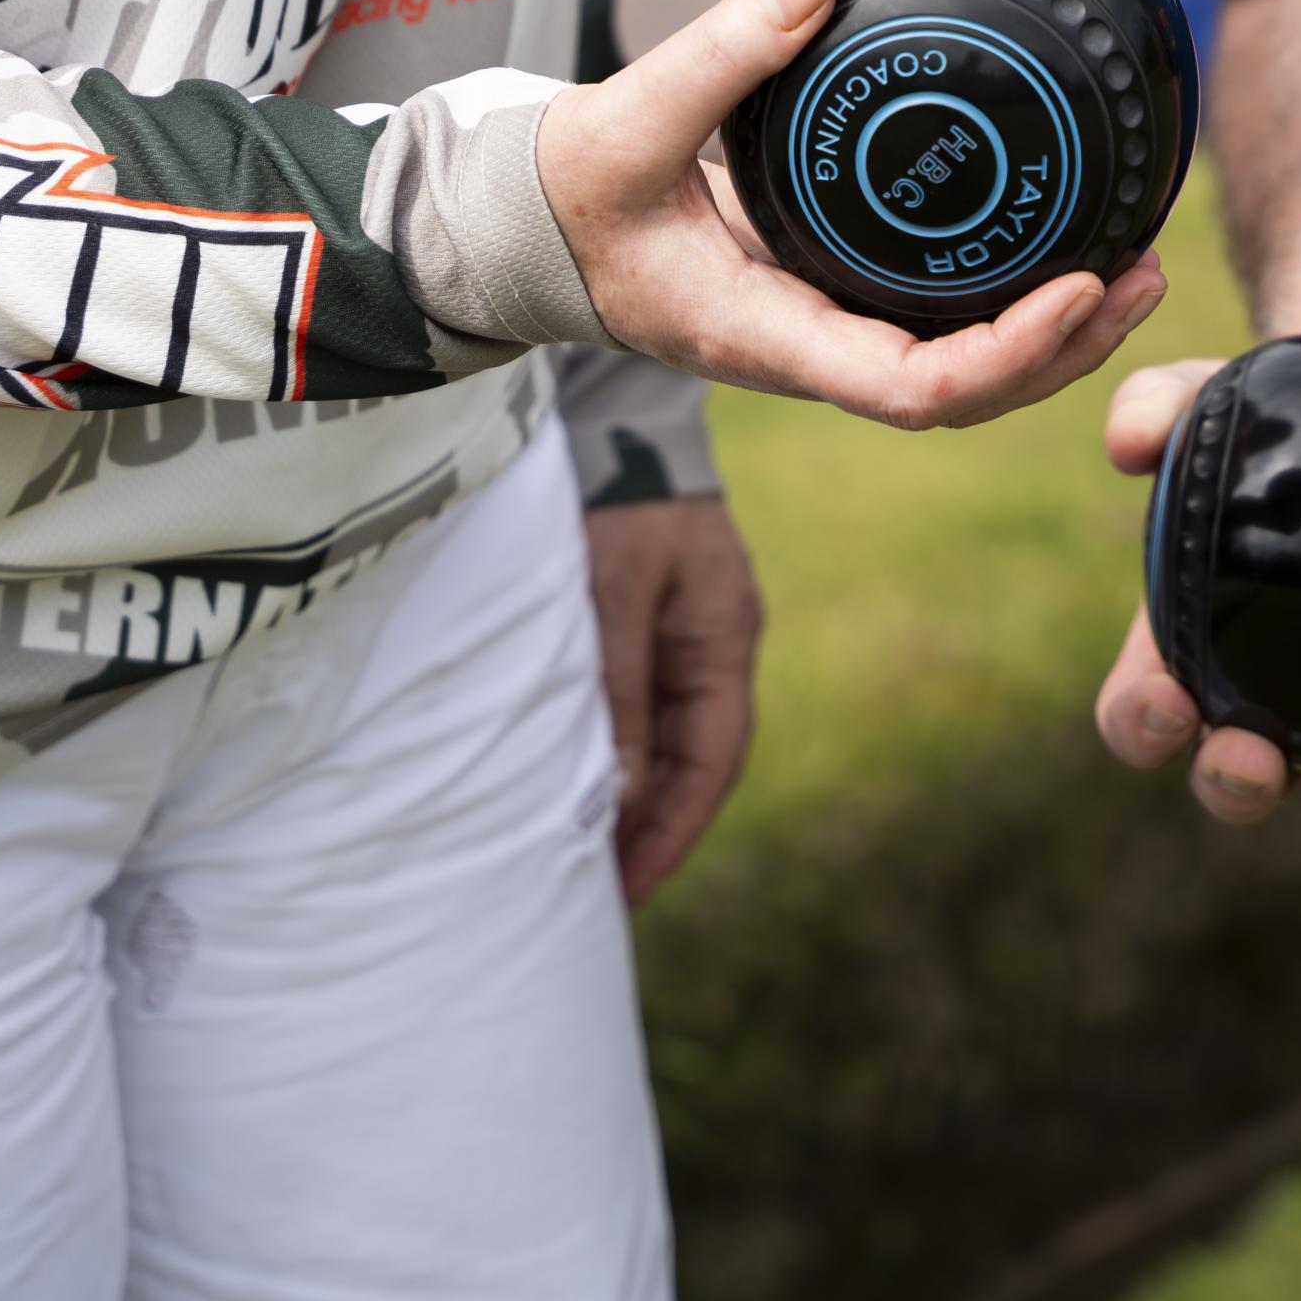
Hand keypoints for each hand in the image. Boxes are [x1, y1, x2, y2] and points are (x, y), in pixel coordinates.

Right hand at [536, 0, 1165, 427]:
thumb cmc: (569, 194)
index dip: (1006, 355)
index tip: (1079, 289)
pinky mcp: (828, 292)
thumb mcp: (624, 120)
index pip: (909, 389)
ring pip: (957, 368)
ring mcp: (822, 329)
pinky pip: (933, 317)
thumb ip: (715, 54)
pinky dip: (1005, 294)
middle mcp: (808, 351)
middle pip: (963, 396)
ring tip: (1135, 267)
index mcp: (766, 336)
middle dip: (1063, 353)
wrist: (529, 227)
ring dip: (1052, 334)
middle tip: (1143, 273)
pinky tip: (1053, 234)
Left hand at [583, 495, 762, 906]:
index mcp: (724, 636)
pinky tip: (576, 776)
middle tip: (591, 895)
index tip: (625, 892)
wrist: (610, 405)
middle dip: (648, 829)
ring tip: (576, 854)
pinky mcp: (646, 613)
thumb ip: (618, 691)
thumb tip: (621, 798)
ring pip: (662, 734)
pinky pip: (638, 700)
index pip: (711, 761)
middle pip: (690, 759)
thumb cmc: (615, 491)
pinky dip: (614, 747)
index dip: (671, 832)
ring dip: (628, 793)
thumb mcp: (614, 591)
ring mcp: (683, 626)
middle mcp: (714, 640)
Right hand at [1092, 356, 1300, 841]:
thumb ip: (1159, 402)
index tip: (1166, 700)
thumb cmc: (1291, 416)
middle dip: (1237, 786)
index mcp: (1196, 638)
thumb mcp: (1221, 398)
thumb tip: (1127, 441)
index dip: (1143, 726)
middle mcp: (1271, 693)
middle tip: (1252, 761)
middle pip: (1237, 777)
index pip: (1145, 710)